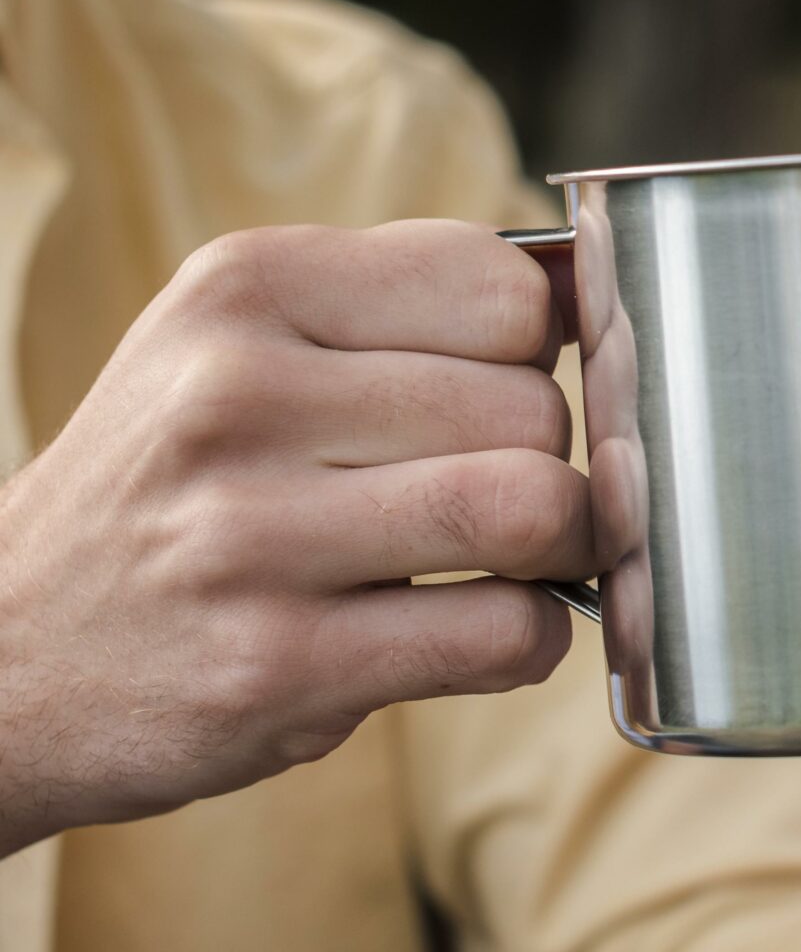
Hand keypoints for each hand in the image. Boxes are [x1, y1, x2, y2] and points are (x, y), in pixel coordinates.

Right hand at [0, 220, 600, 853]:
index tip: (486, 399)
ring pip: (531, 509)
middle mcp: (235, 394)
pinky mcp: (278, 663)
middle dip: (545, 463)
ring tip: (503, 564)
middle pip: (532, 407)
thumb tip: (591, 299)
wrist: (6, 652)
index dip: (531, 357)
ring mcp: (250, 534)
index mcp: (245, 288)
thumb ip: (410, 307)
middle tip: (483, 501)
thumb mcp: (243, 344)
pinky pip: (505, 632)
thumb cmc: (178, 488)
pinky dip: (527, 641)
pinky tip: (471, 634)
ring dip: (557, 552)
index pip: (508, 292)